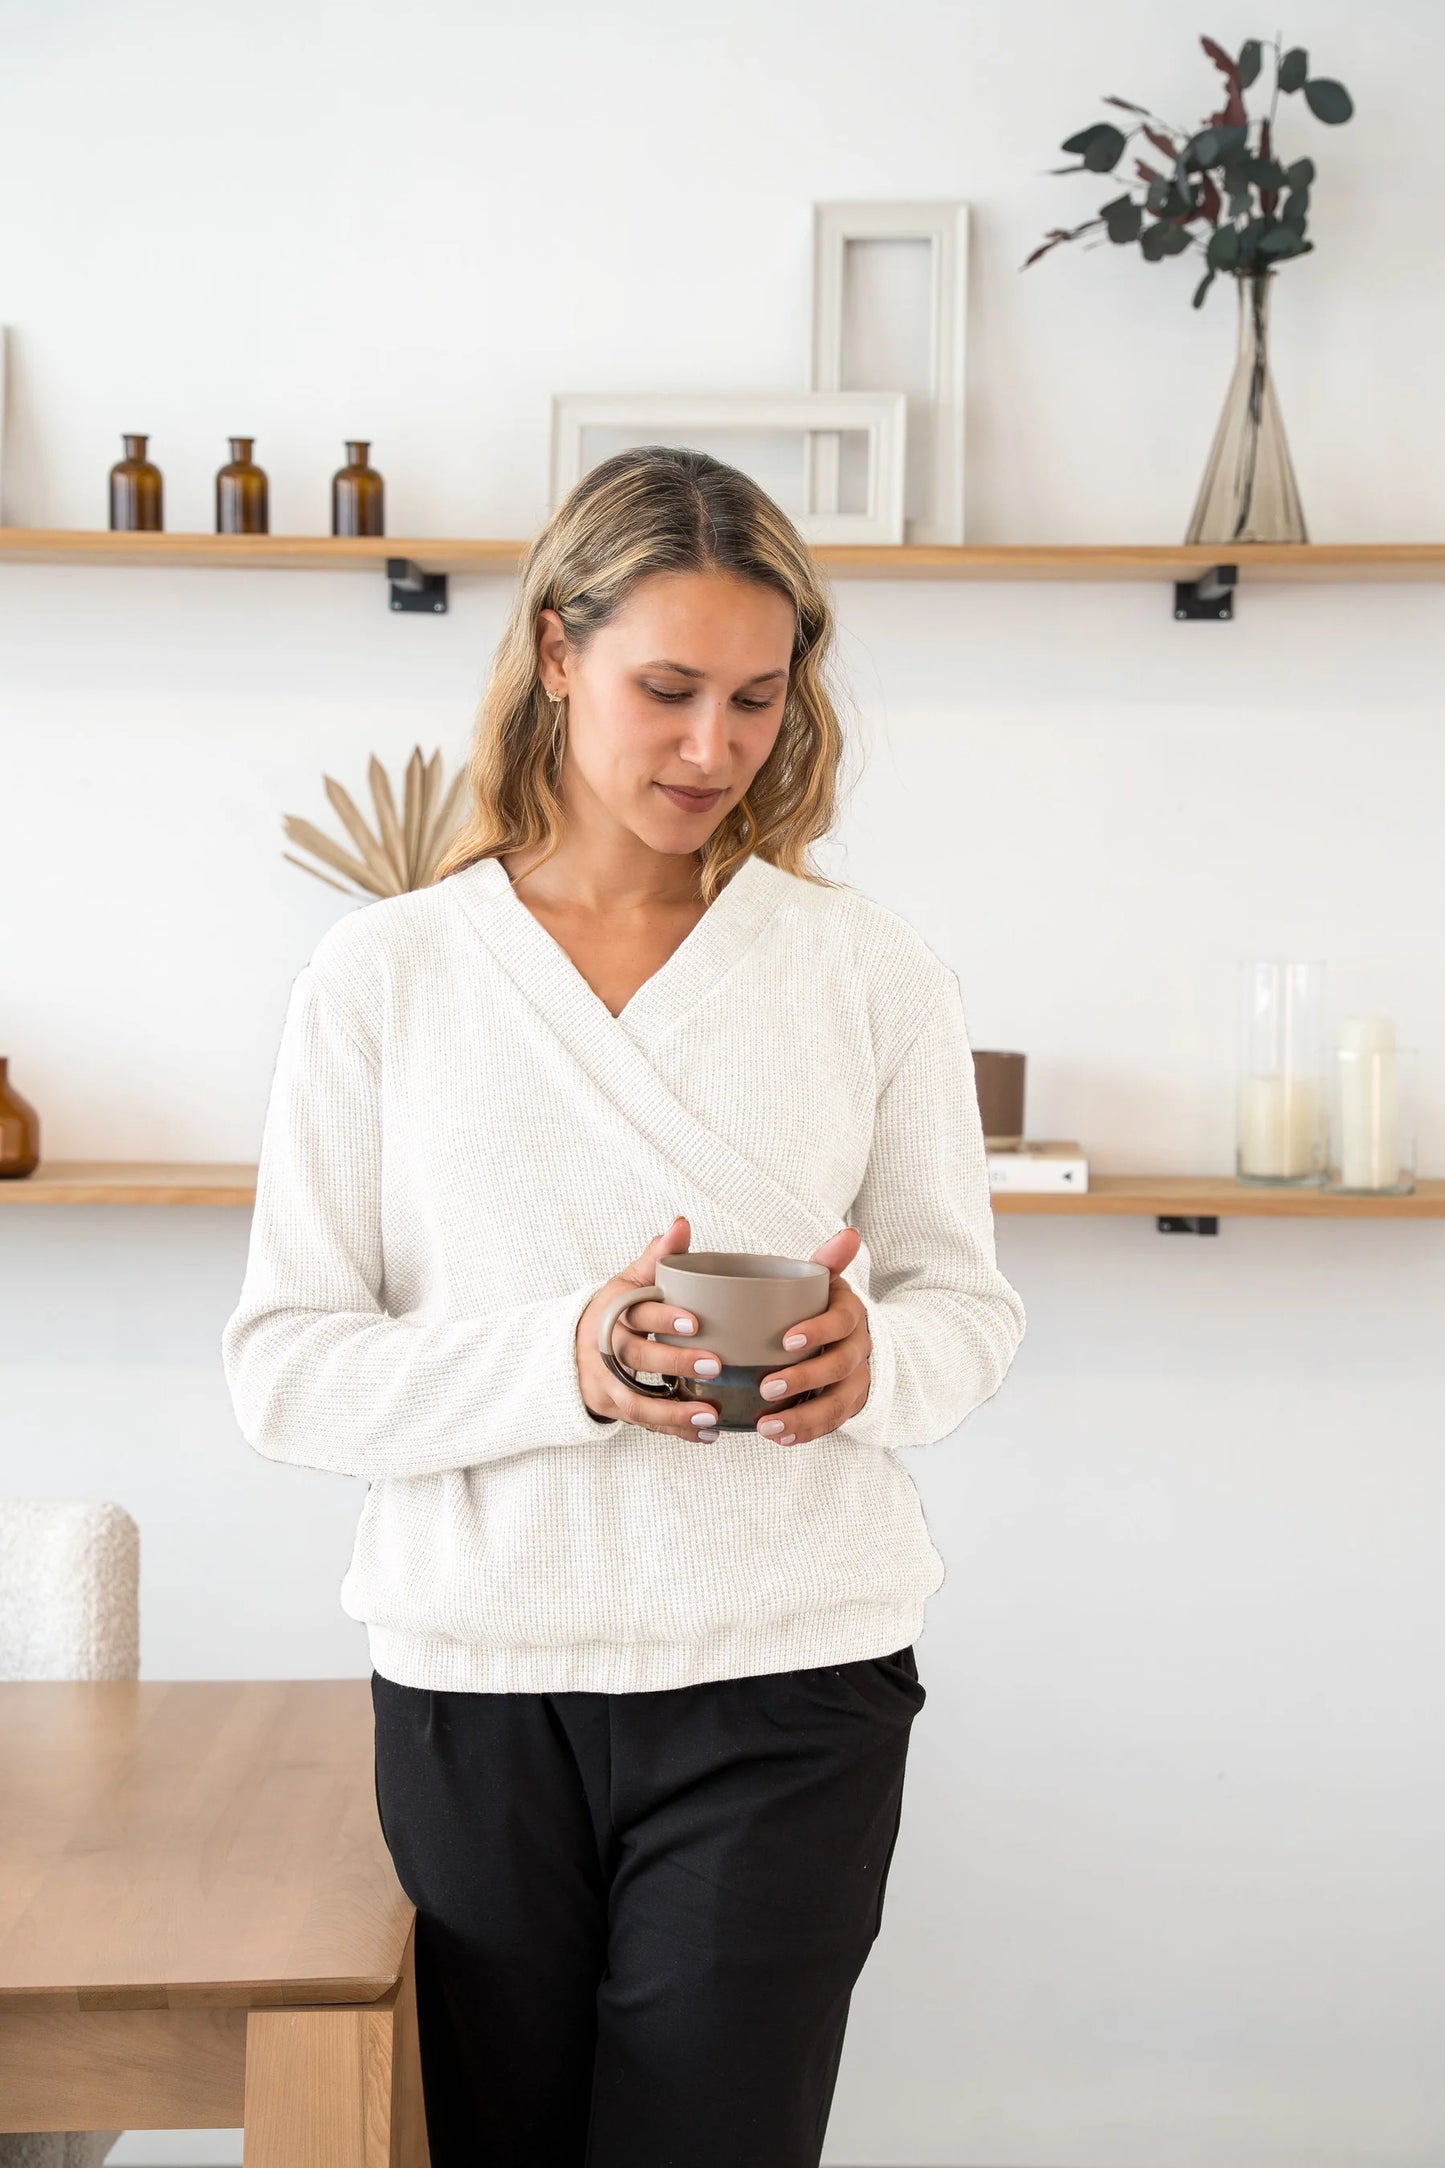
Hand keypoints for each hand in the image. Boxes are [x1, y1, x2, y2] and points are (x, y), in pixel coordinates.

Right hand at [576, 1217, 729, 1439]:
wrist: (572, 1351)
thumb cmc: (617, 1313)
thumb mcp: (629, 1283)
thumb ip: (657, 1258)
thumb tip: (681, 1224)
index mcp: (614, 1311)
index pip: (636, 1312)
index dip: (663, 1317)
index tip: (696, 1322)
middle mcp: (605, 1348)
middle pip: (635, 1357)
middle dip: (675, 1362)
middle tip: (715, 1364)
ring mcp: (607, 1383)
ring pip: (636, 1402)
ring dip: (675, 1412)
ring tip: (712, 1415)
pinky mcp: (615, 1409)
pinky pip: (644, 1424)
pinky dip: (675, 1431)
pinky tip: (707, 1433)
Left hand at [751, 1226, 872, 1447]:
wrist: (847, 1339)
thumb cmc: (820, 1307)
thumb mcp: (825, 1282)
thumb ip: (827, 1261)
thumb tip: (851, 1233)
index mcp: (851, 1314)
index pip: (841, 1322)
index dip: (818, 1331)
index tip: (785, 1340)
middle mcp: (860, 1349)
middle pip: (838, 1367)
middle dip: (803, 1380)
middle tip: (765, 1387)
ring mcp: (856, 1381)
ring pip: (837, 1403)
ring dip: (802, 1417)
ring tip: (767, 1427)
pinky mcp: (847, 1406)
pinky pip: (832, 1424)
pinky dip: (806, 1433)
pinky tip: (778, 1438)